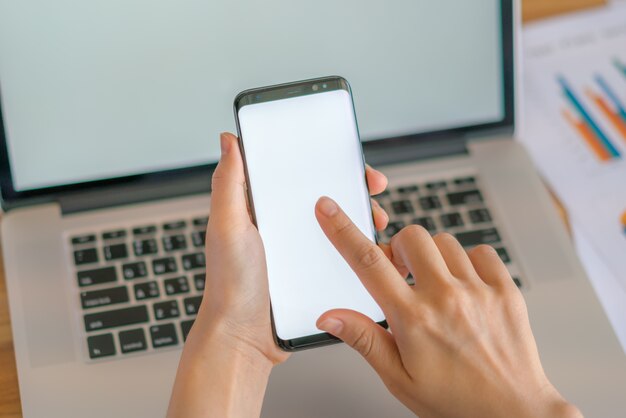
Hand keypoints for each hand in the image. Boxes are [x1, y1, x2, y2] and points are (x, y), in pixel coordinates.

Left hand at [167, 133, 388, 417]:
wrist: (244, 338)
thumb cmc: (229, 284)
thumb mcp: (227, 227)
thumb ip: (229, 184)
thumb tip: (228, 140)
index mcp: (262, 208)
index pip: (296, 172)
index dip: (322, 159)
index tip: (346, 157)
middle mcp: (284, 224)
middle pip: (325, 194)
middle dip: (353, 185)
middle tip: (372, 185)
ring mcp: (302, 249)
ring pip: (339, 223)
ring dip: (362, 216)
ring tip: (376, 220)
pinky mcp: (315, 272)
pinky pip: (342, 253)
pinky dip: (360, 247)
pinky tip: (373, 248)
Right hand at [314, 197, 581, 417]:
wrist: (514, 414)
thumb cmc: (456, 402)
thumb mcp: (398, 378)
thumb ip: (363, 339)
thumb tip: (330, 317)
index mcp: (413, 320)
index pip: (368, 263)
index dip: (342, 230)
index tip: (329, 209)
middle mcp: (446, 298)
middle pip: (411, 237)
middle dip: (399, 247)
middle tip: (401, 273)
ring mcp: (479, 291)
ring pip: (445, 241)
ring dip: (432, 257)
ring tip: (435, 286)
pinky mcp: (506, 290)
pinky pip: (481, 251)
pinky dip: (468, 261)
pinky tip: (464, 286)